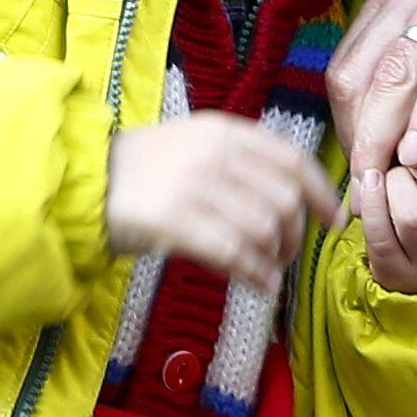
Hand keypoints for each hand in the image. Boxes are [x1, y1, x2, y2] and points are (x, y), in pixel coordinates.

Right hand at [105, 115, 339, 283]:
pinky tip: (258, 284)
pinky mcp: (174, 221)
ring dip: (275, 258)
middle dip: (295, 235)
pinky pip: (235, 253)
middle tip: (285, 254)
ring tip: (267, 270)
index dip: (321, 193)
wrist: (82, 181)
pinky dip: (256, 274)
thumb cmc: (142, 170)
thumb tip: (294, 201)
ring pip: (264, 229)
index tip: (333, 220)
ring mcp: (193, 187)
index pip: (291, 160)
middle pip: (284, 200)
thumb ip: (239, 162)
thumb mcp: (192, 146)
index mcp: (221, 131)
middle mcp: (212, 154)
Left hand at [353, 139, 416, 294]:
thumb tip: (415, 102)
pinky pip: (381, 238)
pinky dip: (369, 209)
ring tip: (377, 176)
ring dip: (388, 186)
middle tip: (394, 156)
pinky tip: (365, 190)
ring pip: (411, 213)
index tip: (406, 129)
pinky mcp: (398, 271)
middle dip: (408, 158)